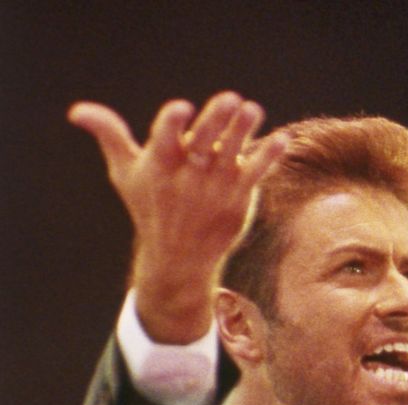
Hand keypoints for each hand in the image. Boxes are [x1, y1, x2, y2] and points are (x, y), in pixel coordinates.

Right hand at [68, 92, 287, 342]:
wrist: (180, 255)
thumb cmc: (149, 205)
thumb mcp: (125, 172)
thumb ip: (109, 135)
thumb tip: (77, 111)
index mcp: (160, 163)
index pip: (166, 139)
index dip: (173, 123)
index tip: (182, 108)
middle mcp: (189, 174)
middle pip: (204, 141)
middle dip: (217, 120)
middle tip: (232, 98)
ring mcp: (216, 184)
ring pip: (233, 152)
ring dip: (244, 130)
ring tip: (253, 109)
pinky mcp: (238, 195)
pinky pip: (256, 172)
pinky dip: (268, 156)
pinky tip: (282, 139)